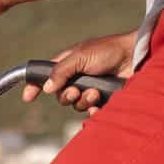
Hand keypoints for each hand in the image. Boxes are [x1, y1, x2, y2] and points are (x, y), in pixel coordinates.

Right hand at [22, 30, 137, 112]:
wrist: (136, 58)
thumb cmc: (109, 51)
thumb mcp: (81, 56)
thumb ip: (61, 71)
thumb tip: (46, 88)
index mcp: (68, 63)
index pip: (46, 75)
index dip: (35, 86)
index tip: (28, 97)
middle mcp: (77, 77)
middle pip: (60, 95)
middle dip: (67, 96)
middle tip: (77, 90)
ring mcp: (90, 89)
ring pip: (75, 105)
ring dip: (83, 100)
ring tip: (96, 92)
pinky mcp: (103, 100)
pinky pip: (90, 112)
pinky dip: (93, 110)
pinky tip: (99, 104)